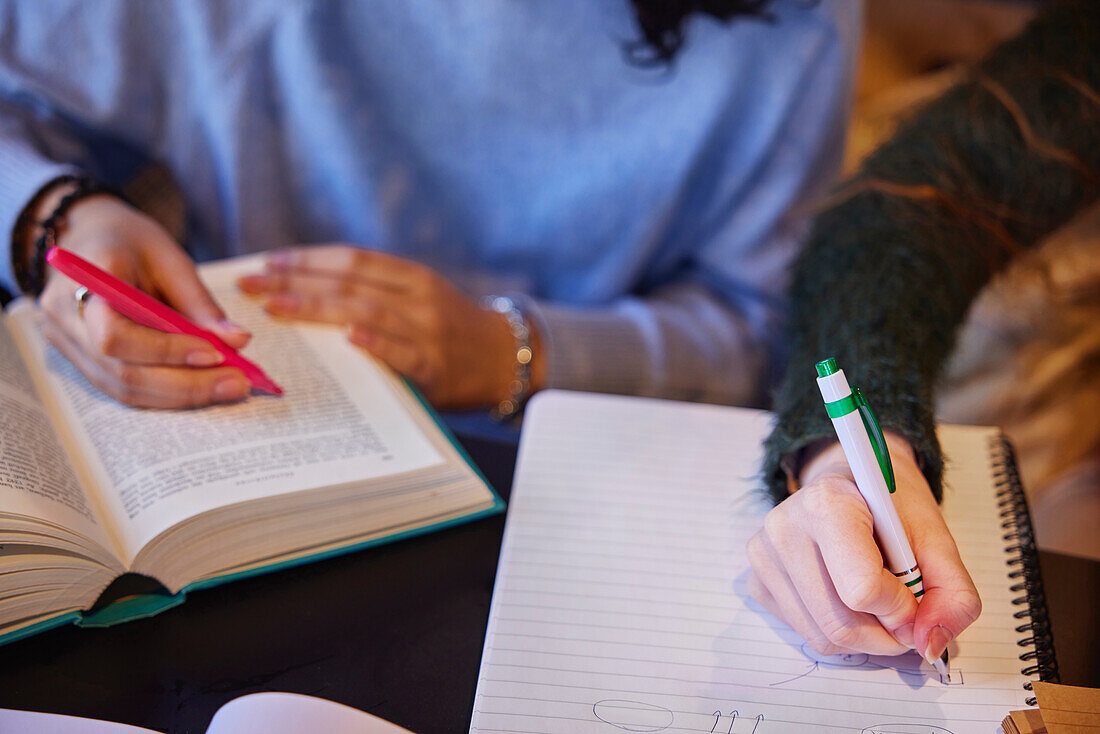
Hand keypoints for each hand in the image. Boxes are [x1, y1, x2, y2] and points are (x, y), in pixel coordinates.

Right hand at [36, 194, 251, 407]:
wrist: (85, 240)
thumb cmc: (130, 243)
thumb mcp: (170, 260)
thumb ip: (200, 304)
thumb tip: (238, 341)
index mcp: (85, 280)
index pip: (116, 334)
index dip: (167, 351)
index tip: (217, 354)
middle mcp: (65, 318)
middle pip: (123, 372)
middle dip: (187, 383)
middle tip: (239, 383)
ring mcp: (67, 344)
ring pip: (124, 388)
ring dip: (182, 395)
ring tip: (229, 387)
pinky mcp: (81, 361)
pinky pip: (123, 389)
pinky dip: (167, 394)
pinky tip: (204, 387)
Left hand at [237, 245, 543, 408]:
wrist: (506, 359)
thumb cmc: (451, 332)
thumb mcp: (419, 299)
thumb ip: (376, 293)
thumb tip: (307, 290)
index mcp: (411, 277)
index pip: (351, 259)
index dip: (306, 259)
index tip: (265, 263)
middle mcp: (418, 298)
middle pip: (349, 282)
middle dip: (295, 282)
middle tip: (251, 286)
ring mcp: (428, 330)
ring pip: (367, 312)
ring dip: (318, 307)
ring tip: (277, 307)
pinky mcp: (435, 367)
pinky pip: (403, 353)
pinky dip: (377, 345)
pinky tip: (349, 340)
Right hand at [746, 432, 980, 662]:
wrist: (853, 484)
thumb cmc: (892, 509)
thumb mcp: (938, 541)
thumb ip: (952, 595)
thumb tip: (929, 646)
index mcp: (827, 503)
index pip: (862, 589)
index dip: (901, 607)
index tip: (914, 593)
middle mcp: (784, 527)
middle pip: (840, 624)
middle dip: (885, 634)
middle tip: (905, 615)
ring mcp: (764, 556)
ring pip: (822, 637)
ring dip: (864, 637)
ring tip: (877, 604)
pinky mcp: (757, 580)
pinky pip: (804, 633)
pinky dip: (836, 631)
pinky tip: (846, 598)